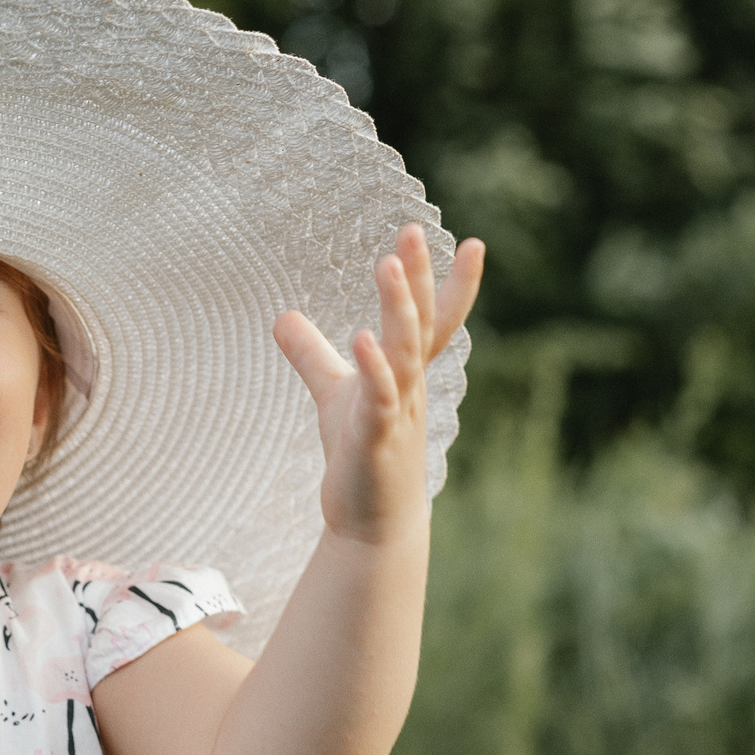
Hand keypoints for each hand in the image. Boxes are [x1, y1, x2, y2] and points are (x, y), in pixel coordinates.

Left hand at [272, 224, 484, 546]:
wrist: (370, 523)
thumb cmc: (360, 455)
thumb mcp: (333, 394)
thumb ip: (312, 353)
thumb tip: (281, 316)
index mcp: (405, 373)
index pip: (435, 320)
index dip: (453, 285)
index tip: (473, 242)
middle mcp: (409, 387)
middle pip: (418, 324)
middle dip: (418, 279)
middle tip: (413, 231)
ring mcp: (397, 412)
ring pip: (403, 353)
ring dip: (398, 309)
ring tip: (387, 265)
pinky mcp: (376, 439)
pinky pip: (379, 398)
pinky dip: (373, 369)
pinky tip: (362, 338)